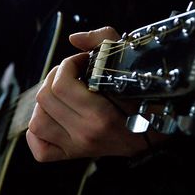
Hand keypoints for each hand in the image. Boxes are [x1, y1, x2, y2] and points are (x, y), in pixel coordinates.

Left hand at [26, 26, 148, 161]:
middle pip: (44, 98)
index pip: (61, 84)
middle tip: (72, 75)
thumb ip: (103, 42)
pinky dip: (37, 133)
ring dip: (44, 104)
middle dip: (55, 77)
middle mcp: (86, 134)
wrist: (157, 131)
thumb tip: (74, 38)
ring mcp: (78, 147)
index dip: (68, 65)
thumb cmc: (145, 95)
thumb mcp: (130, 62)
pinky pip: (39, 149)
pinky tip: (53, 119)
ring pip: (36, 122)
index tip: (82, 63)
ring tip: (61, 95)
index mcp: (100, 114)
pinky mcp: (73, 155)